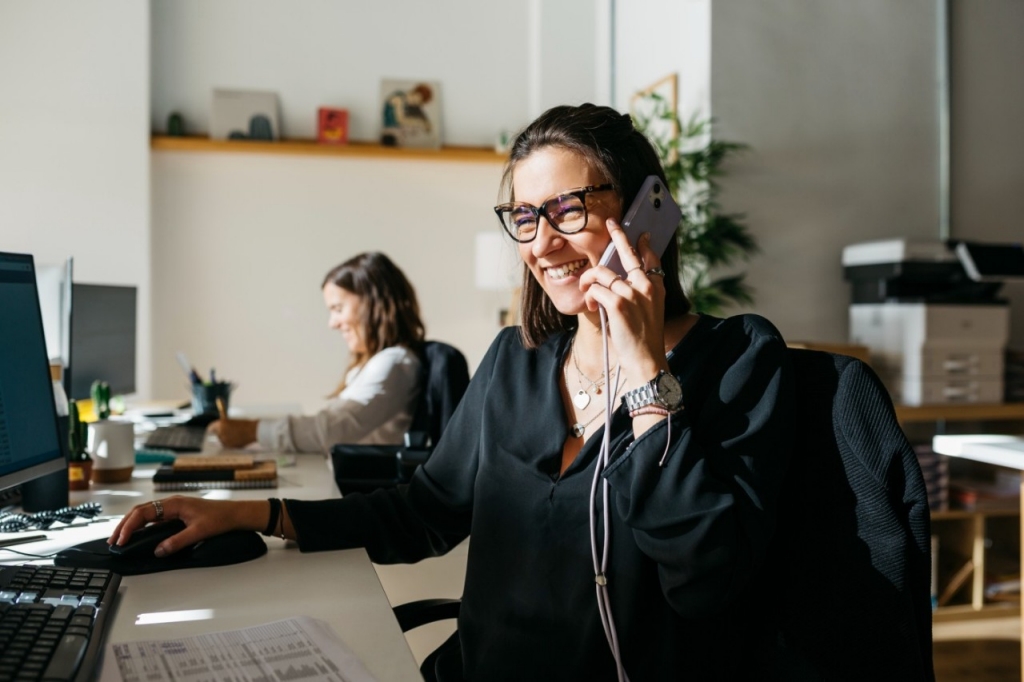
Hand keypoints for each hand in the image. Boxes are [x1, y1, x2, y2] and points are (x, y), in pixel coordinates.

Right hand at [107, 496, 263, 556]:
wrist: (235, 514)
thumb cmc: (220, 518)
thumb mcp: (198, 532)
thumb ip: (177, 542)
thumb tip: (158, 551)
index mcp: (174, 504)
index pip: (143, 513)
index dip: (129, 526)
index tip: (120, 540)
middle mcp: (171, 503)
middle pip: (140, 511)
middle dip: (124, 525)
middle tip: (113, 541)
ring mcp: (173, 507)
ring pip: (145, 513)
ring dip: (131, 524)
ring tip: (120, 538)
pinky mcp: (177, 513)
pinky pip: (154, 517)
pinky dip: (142, 525)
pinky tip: (138, 534)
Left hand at [211, 417, 258, 447]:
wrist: (254, 430)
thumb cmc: (245, 424)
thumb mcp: (232, 421)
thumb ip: (224, 425)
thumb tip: (218, 429)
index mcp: (221, 424)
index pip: (211, 428)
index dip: (212, 429)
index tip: (213, 430)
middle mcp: (221, 432)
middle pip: (216, 435)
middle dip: (220, 434)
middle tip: (227, 432)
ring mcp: (225, 440)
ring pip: (221, 440)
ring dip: (225, 439)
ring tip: (234, 435)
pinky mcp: (229, 446)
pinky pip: (226, 444)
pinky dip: (230, 443)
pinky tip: (237, 439)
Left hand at [578, 219, 668, 382]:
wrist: (646, 361)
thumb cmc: (644, 339)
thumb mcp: (650, 312)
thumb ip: (640, 294)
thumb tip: (618, 279)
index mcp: (657, 288)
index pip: (650, 258)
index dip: (642, 244)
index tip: (639, 234)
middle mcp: (646, 286)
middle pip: (628, 253)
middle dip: (617, 235)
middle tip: (610, 224)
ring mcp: (632, 293)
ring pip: (601, 272)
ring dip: (589, 281)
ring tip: (588, 293)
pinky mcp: (617, 304)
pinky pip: (595, 289)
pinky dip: (589, 296)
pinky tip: (591, 306)